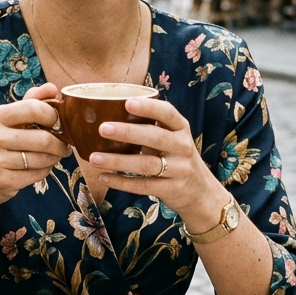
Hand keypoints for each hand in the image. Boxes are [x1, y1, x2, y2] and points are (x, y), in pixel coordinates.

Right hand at [0, 82, 68, 212]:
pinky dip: (43, 172)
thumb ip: (29, 103)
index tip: (58, 124)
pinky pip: (37, 175)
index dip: (53, 116)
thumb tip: (52, 87)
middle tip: (63, 147)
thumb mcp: (4, 123)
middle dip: (60, 144)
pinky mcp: (3, 181)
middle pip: (44, 138)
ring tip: (50, 158)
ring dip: (53, 159)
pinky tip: (36, 170)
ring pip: (43, 158)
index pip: (34, 108)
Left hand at [89, 96, 228, 233]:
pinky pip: (143, 186)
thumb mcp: (172, 138)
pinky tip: (103, 177)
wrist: (200, 191)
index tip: (127, 103)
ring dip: (118, 161)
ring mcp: (179, 170)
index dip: (149, 107)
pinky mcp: (171, 190)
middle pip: (155, 138)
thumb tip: (107, 112)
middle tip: (102, 128)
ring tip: (94, 158)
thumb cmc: (176, 157)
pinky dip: (121, 182)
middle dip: (128, 132)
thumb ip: (150, 127)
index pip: (168, 113)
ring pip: (146, 164)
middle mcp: (182, 147)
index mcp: (181, 129)